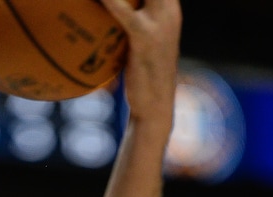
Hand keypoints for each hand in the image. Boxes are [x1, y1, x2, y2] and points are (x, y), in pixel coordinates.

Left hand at [99, 0, 181, 121]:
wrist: (156, 109)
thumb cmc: (142, 79)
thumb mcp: (138, 44)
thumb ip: (128, 20)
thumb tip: (103, 10)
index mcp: (169, 5)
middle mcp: (169, 8)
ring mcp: (161, 22)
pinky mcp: (147, 38)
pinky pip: (123, 12)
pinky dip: (109, 1)